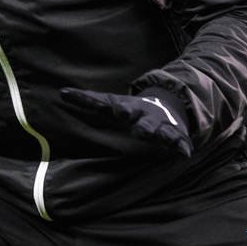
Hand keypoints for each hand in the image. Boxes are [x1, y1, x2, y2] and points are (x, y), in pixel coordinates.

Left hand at [59, 85, 192, 157]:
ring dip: (153, 131)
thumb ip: (87, 100)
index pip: (107, 104)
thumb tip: (61, 91)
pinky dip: (182, 146)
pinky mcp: (174, 133)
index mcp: (126, 107)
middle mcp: (142, 114)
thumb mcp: (111, 102)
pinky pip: (178, 141)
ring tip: (150, 134)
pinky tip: (184, 154)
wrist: (168, 105)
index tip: (86, 99)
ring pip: (157, 128)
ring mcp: (159, 123)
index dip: (94, 102)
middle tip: (123, 113)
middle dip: (129, 114)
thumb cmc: (132, 110)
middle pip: (134, 115)